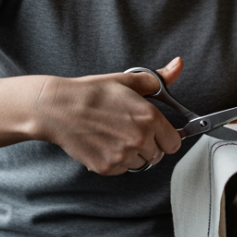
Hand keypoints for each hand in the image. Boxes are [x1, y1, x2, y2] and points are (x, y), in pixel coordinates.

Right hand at [31, 57, 184, 174]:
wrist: (59, 108)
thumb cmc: (91, 93)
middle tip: (129, 132)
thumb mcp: (127, 81)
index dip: (165, 138)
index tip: (157, 134)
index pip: (174, 143)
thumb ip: (158, 79)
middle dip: (148, 145)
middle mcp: (139, 138)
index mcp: (149, 117)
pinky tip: (105, 145)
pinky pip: (122, 170)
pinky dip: (116, 162)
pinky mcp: (107, 167)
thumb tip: (178, 65)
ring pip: (140, 164)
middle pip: (157, 155)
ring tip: (115, 137)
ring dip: (132, 155)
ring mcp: (123, 155)